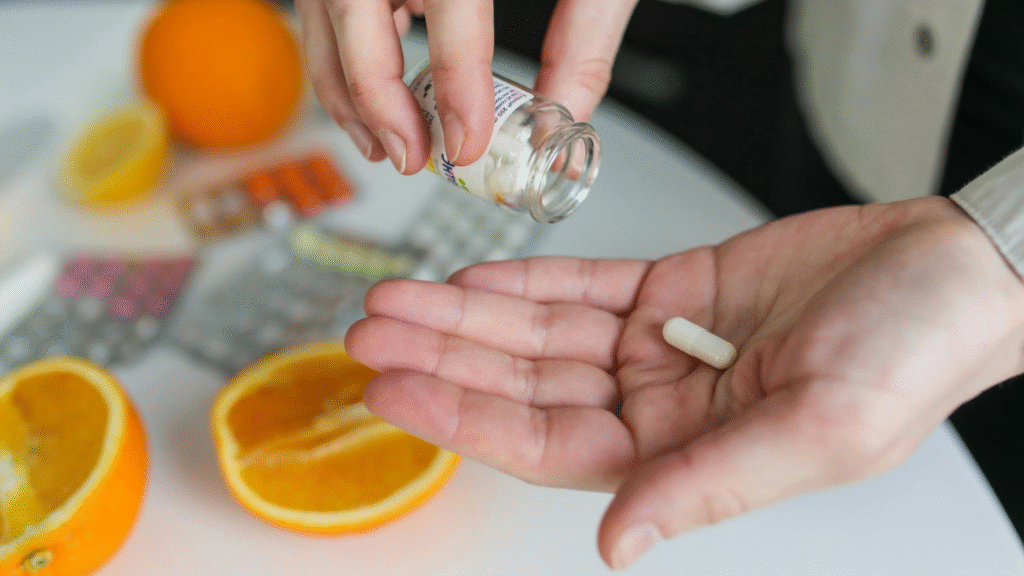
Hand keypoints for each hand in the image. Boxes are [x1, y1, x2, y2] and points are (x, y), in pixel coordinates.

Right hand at [294, 0, 636, 173]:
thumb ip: (584, 33)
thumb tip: (563, 112)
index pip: (451, 7)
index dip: (456, 87)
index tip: (467, 143)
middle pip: (355, 11)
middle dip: (378, 101)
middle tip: (415, 156)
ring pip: (321, 13)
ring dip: (346, 90)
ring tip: (385, 143)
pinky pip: (319, 4)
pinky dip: (337, 56)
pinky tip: (368, 95)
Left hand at [344, 196, 1023, 568]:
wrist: (950, 272)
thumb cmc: (911, 355)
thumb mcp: (817, 431)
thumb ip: (708, 486)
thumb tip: (616, 544)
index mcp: (685, 456)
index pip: (545, 444)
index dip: (464, 418)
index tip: (396, 388)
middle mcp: (659, 407)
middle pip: (525, 385)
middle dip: (446, 357)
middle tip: (372, 332)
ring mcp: (658, 347)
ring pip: (540, 332)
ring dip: (470, 315)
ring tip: (399, 297)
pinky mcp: (670, 291)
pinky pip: (583, 287)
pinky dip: (528, 281)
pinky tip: (476, 278)